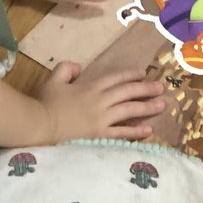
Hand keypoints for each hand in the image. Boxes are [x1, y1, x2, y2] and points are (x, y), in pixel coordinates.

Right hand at [37, 63, 165, 141]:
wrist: (40, 125)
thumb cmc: (45, 104)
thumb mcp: (53, 79)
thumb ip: (66, 68)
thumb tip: (79, 67)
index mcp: (90, 87)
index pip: (115, 78)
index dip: (130, 75)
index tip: (143, 73)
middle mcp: (101, 101)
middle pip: (128, 92)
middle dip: (146, 89)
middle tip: (161, 88)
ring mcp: (102, 119)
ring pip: (129, 110)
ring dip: (147, 107)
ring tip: (161, 105)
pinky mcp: (100, 135)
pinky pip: (122, 133)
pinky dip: (136, 131)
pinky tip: (148, 130)